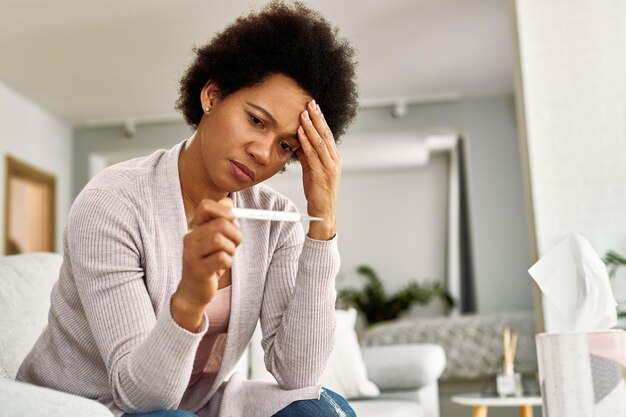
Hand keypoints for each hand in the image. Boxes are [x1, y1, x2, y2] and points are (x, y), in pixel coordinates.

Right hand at [171, 198, 241, 330]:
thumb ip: (221, 220)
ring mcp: (191, 254)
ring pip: (221, 240)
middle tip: (235, 244)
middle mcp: (189, 238)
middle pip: (220, 224)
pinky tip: (221, 267)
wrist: (194, 291)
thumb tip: (228, 202)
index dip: (225, 212)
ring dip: (231, 249)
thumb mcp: (215, 239)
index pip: (207, 206)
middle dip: (235, 234)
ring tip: (227, 256)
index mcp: (194, 227)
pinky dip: (228, 262)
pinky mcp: (198, 270)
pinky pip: (222, 258)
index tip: (232, 223)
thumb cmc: (208, 262)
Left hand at [295, 100, 340, 239]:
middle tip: (311, 103)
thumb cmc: (318, 193)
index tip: (314, 107)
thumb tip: (298, 141)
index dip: (321, 120)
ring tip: (304, 113)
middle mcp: (334, 161)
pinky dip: (306, 142)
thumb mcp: (312, 170)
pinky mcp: (322, 174)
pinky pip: (313, 154)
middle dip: (318, 118)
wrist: (323, 213)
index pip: (327, 134)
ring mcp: (329, 167)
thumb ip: (307, 156)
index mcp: (334, 158)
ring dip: (311, 126)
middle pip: (326, 134)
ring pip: (320, 142)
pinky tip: (300, 131)